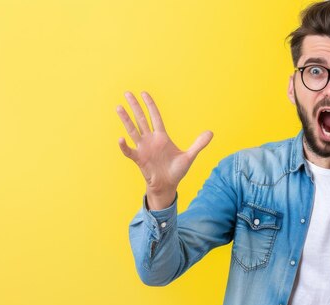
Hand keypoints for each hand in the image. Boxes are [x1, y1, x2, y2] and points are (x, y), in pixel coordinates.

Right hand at [116, 91, 212, 208]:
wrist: (168, 186)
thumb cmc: (176, 171)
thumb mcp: (189, 156)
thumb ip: (198, 144)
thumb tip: (211, 133)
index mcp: (162, 137)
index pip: (155, 117)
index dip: (150, 105)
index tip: (144, 93)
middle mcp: (151, 140)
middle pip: (141, 119)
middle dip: (135, 106)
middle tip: (127, 93)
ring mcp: (143, 148)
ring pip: (133, 130)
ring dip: (126, 120)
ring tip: (119, 107)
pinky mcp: (139, 159)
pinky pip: (130, 151)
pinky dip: (125, 146)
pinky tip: (121, 139)